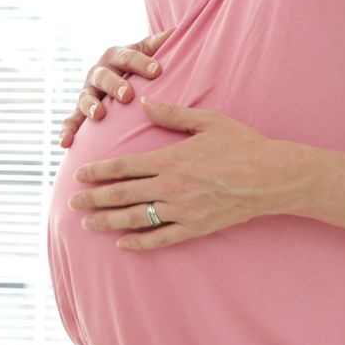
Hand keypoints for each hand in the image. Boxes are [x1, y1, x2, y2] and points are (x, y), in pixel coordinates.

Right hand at [60, 28, 173, 148]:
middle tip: (128, 95)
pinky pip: (72, 120)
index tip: (157, 71)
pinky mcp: (80, 111)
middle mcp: (98, 72)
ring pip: (85, 98)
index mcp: (115, 56)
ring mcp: (88, 92)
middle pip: (104, 76)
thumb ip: (161, 42)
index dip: (141, 63)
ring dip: (91, 106)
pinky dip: (67, 130)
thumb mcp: (148, 50)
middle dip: (115, 85)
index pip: (127, 57)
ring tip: (100, 115)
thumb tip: (178, 30)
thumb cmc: (140, 65)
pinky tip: (65, 142)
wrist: (120, 77)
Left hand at [67, 97, 307, 249]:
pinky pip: (161, 238)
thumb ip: (171, 114)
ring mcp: (182, 210)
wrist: (273, 177)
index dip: (97, 172)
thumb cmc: (242, 144)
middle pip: (122, 193)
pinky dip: (140, 242)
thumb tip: (143, 102)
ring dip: (108, 221)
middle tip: (71, 202)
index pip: (123, 167)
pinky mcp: (195, 227)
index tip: (78, 175)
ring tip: (87, 223)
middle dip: (93, 198)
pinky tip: (122, 243)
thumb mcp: (207, 121)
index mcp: (170, 159)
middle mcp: (171, 186)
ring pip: (136, 218)